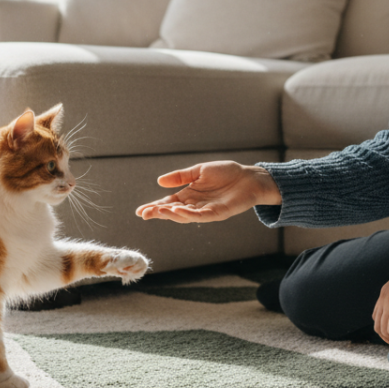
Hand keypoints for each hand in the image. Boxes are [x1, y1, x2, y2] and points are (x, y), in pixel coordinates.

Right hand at [135, 161, 281, 223]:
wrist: (249, 177)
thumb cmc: (226, 173)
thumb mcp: (199, 171)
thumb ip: (181, 177)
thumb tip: (159, 181)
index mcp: (189, 195)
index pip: (168, 203)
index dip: (154, 207)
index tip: (140, 211)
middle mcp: (195, 205)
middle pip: (173, 212)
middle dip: (158, 213)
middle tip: (144, 214)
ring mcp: (205, 211)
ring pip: (185, 216)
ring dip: (171, 214)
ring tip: (158, 211)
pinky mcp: (217, 213)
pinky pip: (200, 216)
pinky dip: (188, 214)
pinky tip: (178, 210)